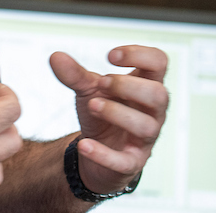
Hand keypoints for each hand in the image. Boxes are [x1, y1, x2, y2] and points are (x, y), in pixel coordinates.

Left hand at [49, 46, 168, 195]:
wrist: (92, 149)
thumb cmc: (100, 112)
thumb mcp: (88, 89)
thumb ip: (75, 73)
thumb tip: (56, 57)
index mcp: (146, 84)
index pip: (159, 62)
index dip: (139, 54)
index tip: (110, 56)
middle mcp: (153, 111)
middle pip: (159, 94)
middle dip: (128, 86)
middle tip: (101, 83)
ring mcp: (146, 138)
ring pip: (147, 126)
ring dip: (117, 113)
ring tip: (92, 106)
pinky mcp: (132, 162)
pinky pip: (126, 161)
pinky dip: (103, 153)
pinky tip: (84, 144)